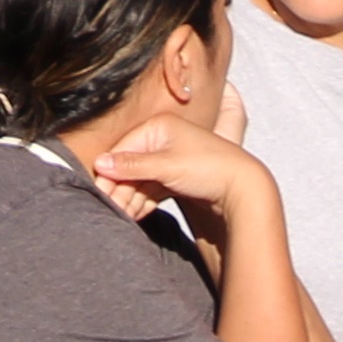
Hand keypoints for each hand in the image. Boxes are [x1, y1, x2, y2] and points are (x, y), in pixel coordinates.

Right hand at [90, 110, 271, 231]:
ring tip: (121, 215)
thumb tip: (100, 162)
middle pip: (130, 165)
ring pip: (140, 181)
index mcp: (160, 126)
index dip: (110, 171)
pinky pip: (151, 190)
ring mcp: (169, 160)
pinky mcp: (175, 179)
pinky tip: (134, 215)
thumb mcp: (166, 166)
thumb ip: (132, 165)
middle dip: (119, 188)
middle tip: (110, 208)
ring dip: (129, 198)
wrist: (243, 189)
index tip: (99, 192)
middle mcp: (163, 140)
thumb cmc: (208, 168)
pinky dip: (142, 202)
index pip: (124, 148)